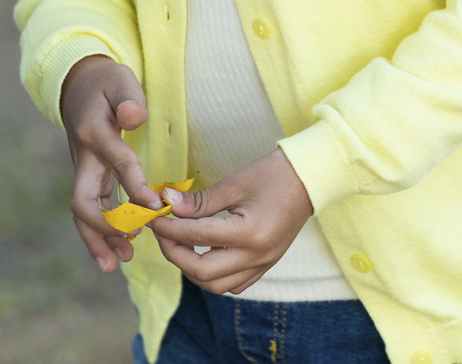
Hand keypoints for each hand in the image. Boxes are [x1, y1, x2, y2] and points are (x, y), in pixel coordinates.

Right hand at [60, 55, 157, 273]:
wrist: (78, 84)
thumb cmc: (106, 81)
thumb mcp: (119, 79)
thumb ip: (128, 98)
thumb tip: (136, 115)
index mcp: (95, 133)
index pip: (117, 163)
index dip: (135, 187)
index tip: (157, 209)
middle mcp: (85, 157)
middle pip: (82, 201)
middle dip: (102, 228)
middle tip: (126, 249)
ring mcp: (84, 169)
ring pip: (83, 212)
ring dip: (97, 240)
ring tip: (117, 264)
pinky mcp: (89, 177)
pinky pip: (91, 209)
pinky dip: (101, 232)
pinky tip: (118, 250)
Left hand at [150, 148, 314, 295]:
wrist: (308, 180)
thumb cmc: (272, 175)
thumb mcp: (233, 183)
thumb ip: (198, 201)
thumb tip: (166, 204)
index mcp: (249, 234)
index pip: (196, 237)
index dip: (168, 228)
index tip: (152, 216)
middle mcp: (257, 257)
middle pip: (202, 272)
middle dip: (174, 253)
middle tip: (161, 232)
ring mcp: (263, 266)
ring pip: (216, 285)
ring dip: (191, 269)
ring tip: (177, 242)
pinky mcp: (265, 266)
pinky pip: (232, 283)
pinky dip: (211, 275)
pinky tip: (201, 253)